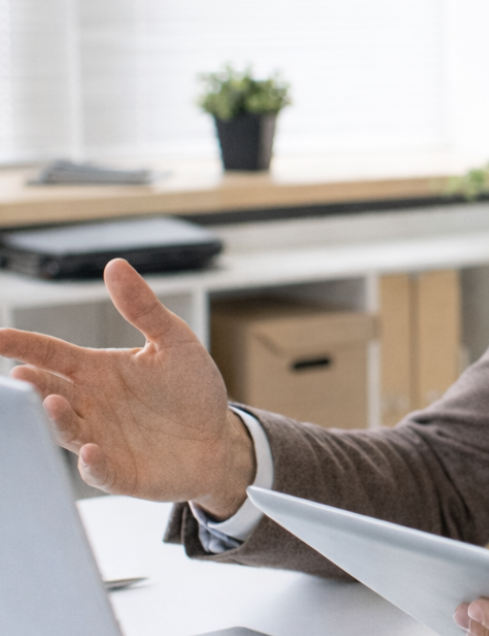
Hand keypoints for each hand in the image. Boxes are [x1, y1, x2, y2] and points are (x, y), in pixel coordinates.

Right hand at [2, 259, 253, 516]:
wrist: (218, 438)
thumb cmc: (191, 389)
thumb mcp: (175, 341)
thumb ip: (144, 309)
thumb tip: (115, 265)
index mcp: (96, 371)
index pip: (50, 354)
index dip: (22, 345)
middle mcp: (90, 405)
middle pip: (49, 392)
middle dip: (31, 386)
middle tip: (20, 376)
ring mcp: (101, 439)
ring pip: (67, 431)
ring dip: (57, 419)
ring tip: (51, 402)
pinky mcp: (121, 472)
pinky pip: (99, 470)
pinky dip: (92, 463)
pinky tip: (91, 451)